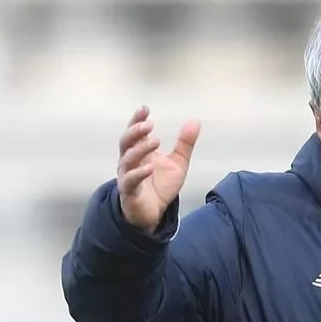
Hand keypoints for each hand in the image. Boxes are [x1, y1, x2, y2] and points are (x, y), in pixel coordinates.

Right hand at [117, 105, 200, 232]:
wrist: (154, 212)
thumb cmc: (160, 185)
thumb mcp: (178, 162)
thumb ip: (184, 143)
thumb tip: (195, 121)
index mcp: (139, 152)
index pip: (135, 132)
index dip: (137, 120)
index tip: (145, 108)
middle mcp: (129, 161)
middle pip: (126, 142)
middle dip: (135, 131)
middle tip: (149, 124)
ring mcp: (128, 176)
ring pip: (127, 159)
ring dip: (140, 148)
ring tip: (155, 141)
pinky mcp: (129, 192)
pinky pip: (130, 181)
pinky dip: (139, 173)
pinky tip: (149, 167)